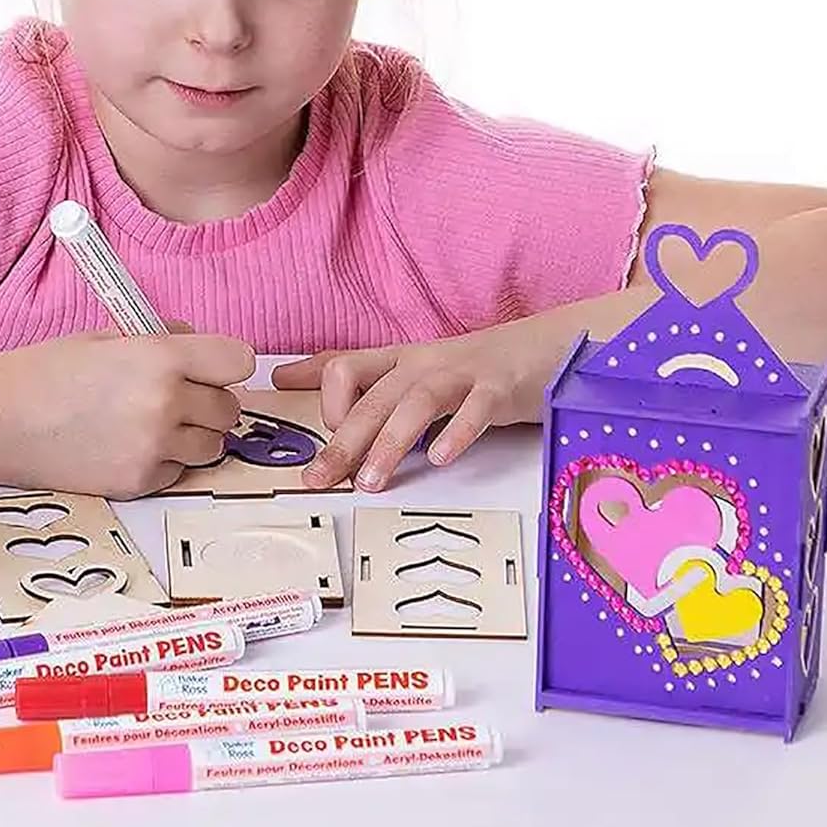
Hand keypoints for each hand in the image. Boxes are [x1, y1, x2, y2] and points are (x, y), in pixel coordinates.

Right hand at [3, 326, 254, 498]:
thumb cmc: (48, 370)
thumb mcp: (110, 335)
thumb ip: (163, 339)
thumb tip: (201, 350)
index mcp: (161, 358)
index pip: (239, 361)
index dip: (225, 362)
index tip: (211, 365)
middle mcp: (166, 404)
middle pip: (230, 408)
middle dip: (210, 400)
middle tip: (178, 395)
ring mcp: (153, 449)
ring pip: (213, 446)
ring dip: (194, 434)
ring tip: (154, 423)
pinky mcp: (138, 482)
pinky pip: (179, 472)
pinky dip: (166, 461)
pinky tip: (131, 445)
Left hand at [272, 328, 540, 491]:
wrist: (544, 346)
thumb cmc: (469, 368)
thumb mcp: (406, 370)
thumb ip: (351, 378)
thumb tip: (282, 378)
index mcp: (399, 360)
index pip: (345, 368)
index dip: (327, 404)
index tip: (323, 443)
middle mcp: (423, 364)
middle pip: (374, 396)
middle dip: (342, 439)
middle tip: (319, 479)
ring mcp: (462, 374)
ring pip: (417, 401)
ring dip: (391, 441)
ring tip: (371, 481)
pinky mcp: (499, 388)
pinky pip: (476, 408)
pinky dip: (457, 432)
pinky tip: (442, 458)